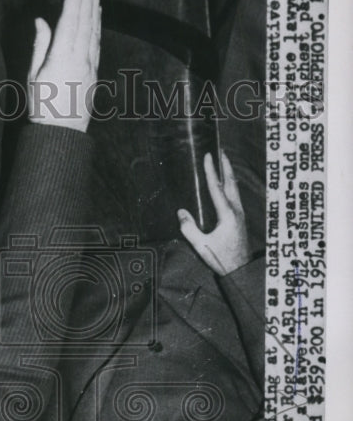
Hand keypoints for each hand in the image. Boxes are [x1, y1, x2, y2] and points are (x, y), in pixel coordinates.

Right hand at [27, 0, 100, 132]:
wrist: (62, 133)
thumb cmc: (43, 107)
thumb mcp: (34, 75)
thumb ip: (40, 45)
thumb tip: (41, 21)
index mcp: (62, 56)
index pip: (70, 18)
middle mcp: (79, 57)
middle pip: (85, 20)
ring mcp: (89, 65)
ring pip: (94, 30)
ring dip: (95, 7)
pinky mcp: (94, 73)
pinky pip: (97, 43)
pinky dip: (97, 26)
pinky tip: (96, 17)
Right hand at [177, 151, 248, 274]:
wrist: (240, 269)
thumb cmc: (221, 258)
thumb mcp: (201, 246)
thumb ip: (189, 229)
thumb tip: (181, 212)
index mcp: (227, 214)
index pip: (216, 187)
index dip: (210, 171)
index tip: (207, 156)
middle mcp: (236, 210)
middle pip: (231, 182)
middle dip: (225, 165)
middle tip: (220, 151)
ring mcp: (240, 214)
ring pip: (235, 188)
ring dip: (229, 173)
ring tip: (224, 163)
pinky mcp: (240, 218)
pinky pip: (235, 195)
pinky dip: (230, 184)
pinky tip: (226, 185)